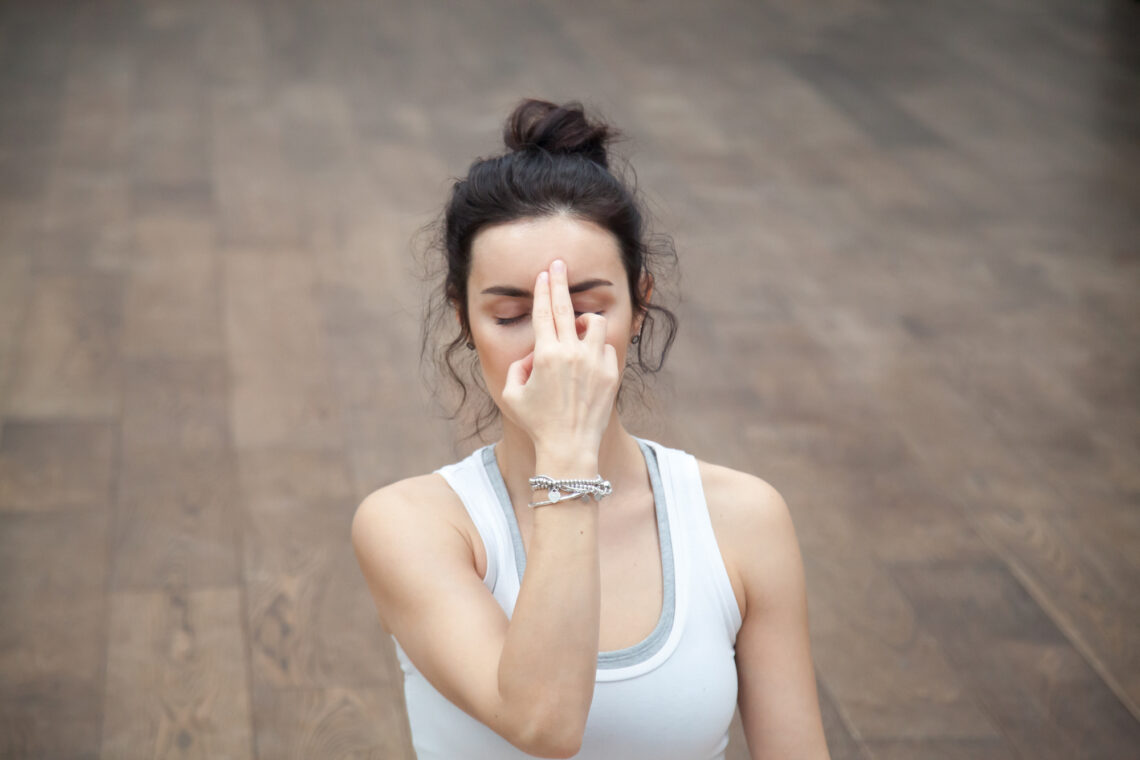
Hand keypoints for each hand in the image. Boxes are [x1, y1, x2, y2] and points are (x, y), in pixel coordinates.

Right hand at [500, 259, 620, 456]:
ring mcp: (594, 362)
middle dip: (560, 282)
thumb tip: (533, 353)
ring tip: (578, 331)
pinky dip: (596, 351)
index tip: (545, 273)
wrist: (569, 447)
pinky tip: (588, 366)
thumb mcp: (512, 394)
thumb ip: (518, 367)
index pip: (543, 312)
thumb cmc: (537, 422)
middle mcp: (571, 353)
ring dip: (585, 322)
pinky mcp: (610, 373)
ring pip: (595, 323)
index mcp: (546, 355)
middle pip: (565, 307)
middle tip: (559, 264)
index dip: (543, 289)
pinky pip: (605, 348)